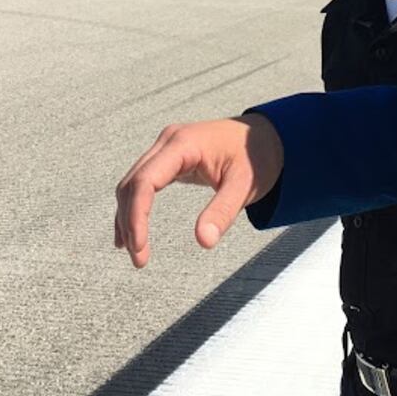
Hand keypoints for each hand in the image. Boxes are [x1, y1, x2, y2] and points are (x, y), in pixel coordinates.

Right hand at [114, 113, 284, 267]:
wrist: (267, 136)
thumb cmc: (257, 157)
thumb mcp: (245, 185)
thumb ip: (223, 211)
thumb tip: (203, 241)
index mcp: (183, 144)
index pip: (145, 181)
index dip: (136, 216)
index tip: (140, 248)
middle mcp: (168, 142)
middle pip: (133, 184)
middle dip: (130, 222)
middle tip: (140, 260)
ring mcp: (167, 148)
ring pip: (133, 184)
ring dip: (128, 217)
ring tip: (136, 252)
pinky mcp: (169, 157)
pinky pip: (142, 183)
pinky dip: (135, 207)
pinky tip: (132, 233)